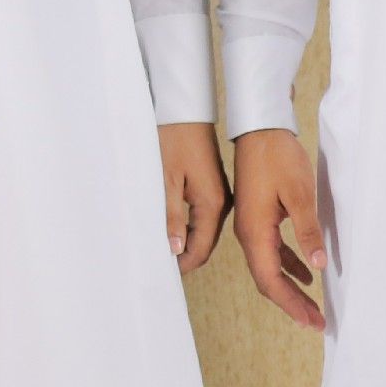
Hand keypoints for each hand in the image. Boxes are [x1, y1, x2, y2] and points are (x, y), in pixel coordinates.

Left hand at [159, 122, 228, 273]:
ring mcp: (220, 196)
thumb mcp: (167, 180)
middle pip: (206, 243)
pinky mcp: (214, 189)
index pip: (201, 248)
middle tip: (163, 268)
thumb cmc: (174, 140)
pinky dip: (191, 229)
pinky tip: (176, 232)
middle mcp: (222, 203)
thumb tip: (175, 250)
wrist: (186, 112)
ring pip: (205, 231)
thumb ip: (171, 217)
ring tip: (166, 255)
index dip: (184, 264)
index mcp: (212, 203)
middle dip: (186, 257)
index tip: (165, 274)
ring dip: (188, 244)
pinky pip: (205, 218)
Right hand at [231, 128, 324, 330]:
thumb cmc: (277, 157)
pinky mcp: (259, 217)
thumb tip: (318, 264)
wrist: (260, 129)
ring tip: (313, 306)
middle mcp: (248, 233)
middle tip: (316, 322)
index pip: (270, 280)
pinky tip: (307, 273)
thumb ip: (307, 230)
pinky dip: (289, 267)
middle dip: (291, 303)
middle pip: (267, 279)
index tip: (311, 321)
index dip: (290, 304)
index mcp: (254, 231)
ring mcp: (252, 225)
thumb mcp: (299, 193)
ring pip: (269, 267)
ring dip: (291, 288)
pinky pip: (272, 251)